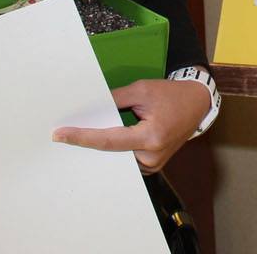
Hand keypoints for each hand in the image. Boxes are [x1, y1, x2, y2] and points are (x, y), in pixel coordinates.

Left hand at [52, 77, 210, 173]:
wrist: (197, 103)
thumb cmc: (171, 95)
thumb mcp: (142, 90)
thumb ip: (115, 99)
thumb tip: (91, 107)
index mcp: (150, 137)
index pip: (108, 140)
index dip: (82, 137)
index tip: (60, 135)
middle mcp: (151, 156)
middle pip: (110, 153)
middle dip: (90, 142)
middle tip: (66, 133)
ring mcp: (153, 164)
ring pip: (117, 158)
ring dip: (103, 146)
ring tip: (86, 133)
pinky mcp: (152, 166)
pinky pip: (126, 160)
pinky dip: (115, 149)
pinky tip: (106, 138)